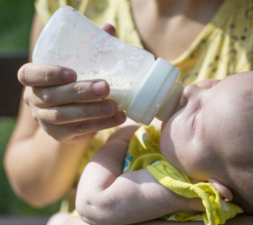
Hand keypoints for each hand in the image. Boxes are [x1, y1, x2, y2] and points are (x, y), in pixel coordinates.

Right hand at [19, 24, 125, 141]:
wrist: (73, 114)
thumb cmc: (75, 81)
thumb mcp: (79, 65)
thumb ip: (91, 47)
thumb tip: (109, 29)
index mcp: (34, 79)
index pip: (29, 74)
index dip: (47, 73)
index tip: (72, 72)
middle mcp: (34, 99)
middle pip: (52, 96)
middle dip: (80, 92)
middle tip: (105, 87)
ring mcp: (45, 119)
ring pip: (65, 116)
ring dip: (92, 111)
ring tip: (115, 106)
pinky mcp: (59, 135)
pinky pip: (79, 130)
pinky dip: (101, 124)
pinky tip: (118, 118)